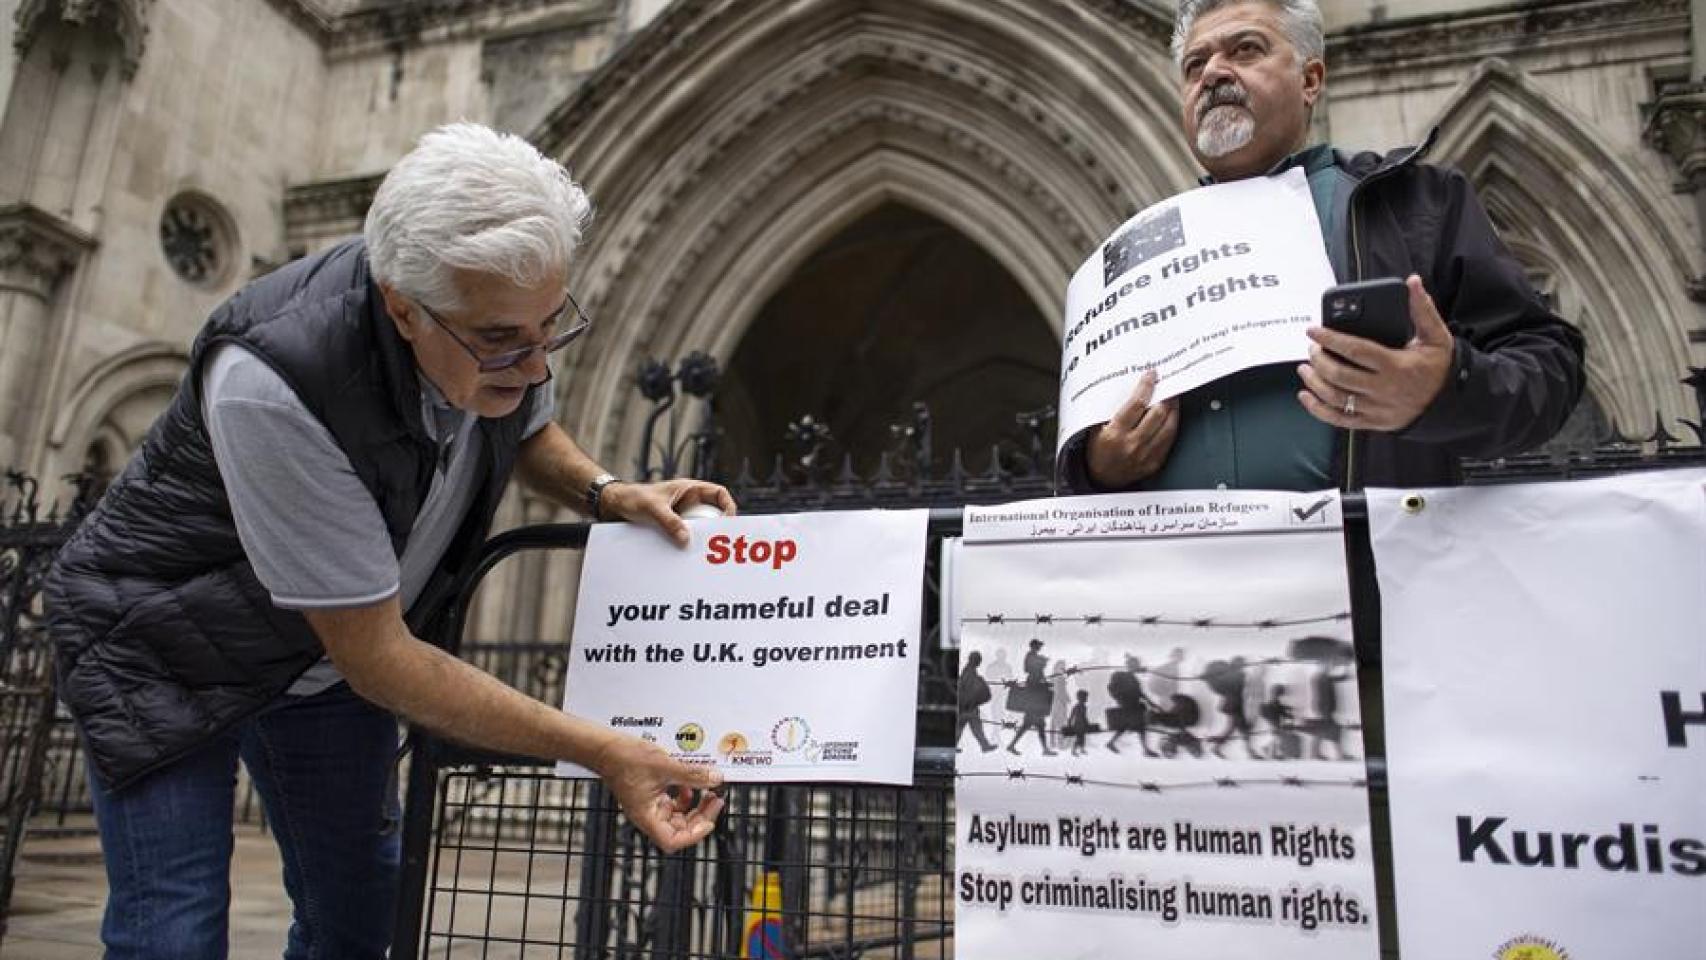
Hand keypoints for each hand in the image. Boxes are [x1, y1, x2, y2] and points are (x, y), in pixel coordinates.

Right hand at [592, 734, 725, 852]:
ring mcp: (648, 804)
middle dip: (700, 816)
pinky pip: (671, 801)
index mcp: (647, 816)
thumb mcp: (665, 766)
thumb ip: (691, 774)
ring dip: (694, 805)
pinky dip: (684, 794)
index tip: (709, 821)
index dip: (694, 835)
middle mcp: (647, 814)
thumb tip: (714, 778)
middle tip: (715, 800)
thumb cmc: (622, 759)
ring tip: (707, 790)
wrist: (604, 747)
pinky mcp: (649, 793)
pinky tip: (689, 781)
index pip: (672, 841)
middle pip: (679, 828)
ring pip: (677, 815)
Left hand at [603, 478, 736, 545]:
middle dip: (717, 528)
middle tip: (719, 542)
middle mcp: (688, 502)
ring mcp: (681, 516)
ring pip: (699, 528)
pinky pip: (685, 537)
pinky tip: (685, 555)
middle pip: (712, 514)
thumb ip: (669, 522)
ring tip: (702, 552)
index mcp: (689, 489)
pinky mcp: (672, 528)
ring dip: (701, 539)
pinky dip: (687, 545)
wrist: (613, 506)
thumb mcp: (652, 508)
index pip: (718, 493)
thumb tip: (685, 540)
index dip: (728, 506)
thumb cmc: (632, 498)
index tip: (727, 521)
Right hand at [1086, 370, 1179, 487]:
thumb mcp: (1095, 429)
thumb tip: (1126, 387)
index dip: (1146, 386)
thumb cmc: (1097, 452)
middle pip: (1157, 414)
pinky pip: (1170, 440)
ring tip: (1173, 398)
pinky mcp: (1155, 463)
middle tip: (1167, 384)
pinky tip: (1172, 416)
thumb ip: (1108, 410)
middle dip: (1164, 395)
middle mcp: (1132, 445)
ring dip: (1173, 409)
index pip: (1136, 404)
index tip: (1151, 376)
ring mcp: (1145, 455)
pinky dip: (1173, 424)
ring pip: (1169, 426)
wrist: (1102, 480)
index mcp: (1115, 434)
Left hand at [1297, 274, 1453, 430]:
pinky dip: (1318, 409)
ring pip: (1336, 398)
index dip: (1331, 339)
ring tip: (1305, 368)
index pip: (1356, 350)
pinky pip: (1339, 419)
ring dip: (1314, 383)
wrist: (1451, 402)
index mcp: (1397, 366)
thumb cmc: (1439, 367)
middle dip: (1319, 360)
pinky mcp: (1373, 423)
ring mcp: (1377, 409)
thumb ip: (1422, 310)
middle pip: (1340, 375)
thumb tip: (1413, 282)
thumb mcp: (1436, 337)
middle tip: (1312, 348)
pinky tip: (1307, 396)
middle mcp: (1384, 389)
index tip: (1313, 330)